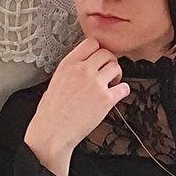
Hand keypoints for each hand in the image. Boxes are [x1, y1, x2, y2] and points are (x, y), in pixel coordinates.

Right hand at [24, 37, 129, 175]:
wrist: (53, 132)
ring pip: (116, 66)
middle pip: (106, 53)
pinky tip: (116, 95)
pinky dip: (123, 90)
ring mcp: (95, 84)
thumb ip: (72, 70)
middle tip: (107, 73)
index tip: (98, 58)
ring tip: (111, 84)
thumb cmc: (52, 112)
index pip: (91, 43)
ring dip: (116, 74)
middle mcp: (83, 70)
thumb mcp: (56, 80)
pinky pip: (124, 87)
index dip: (97, 50)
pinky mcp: (106, 99)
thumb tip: (85, 65)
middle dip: (109, 62)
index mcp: (68, 64)